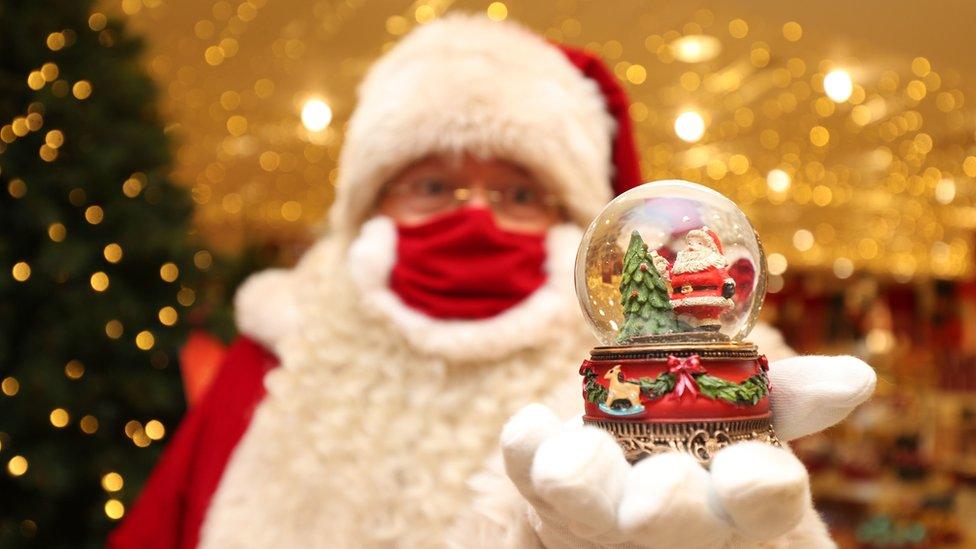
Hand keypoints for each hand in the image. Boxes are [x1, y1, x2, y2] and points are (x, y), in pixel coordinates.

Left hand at [501, 355, 875, 547]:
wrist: (615, 475)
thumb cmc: (691, 444)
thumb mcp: (743, 420)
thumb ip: (786, 396)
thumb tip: (855, 378)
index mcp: (731, 496)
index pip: (763, 504)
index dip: (760, 490)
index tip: (754, 470)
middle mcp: (667, 513)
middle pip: (674, 519)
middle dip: (671, 502)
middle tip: (666, 479)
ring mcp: (600, 506)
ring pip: (589, 505)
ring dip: (583, 478)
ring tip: (575, 452)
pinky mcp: (545, 487)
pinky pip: (528, 473)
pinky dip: (526, 448)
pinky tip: (529, 427)